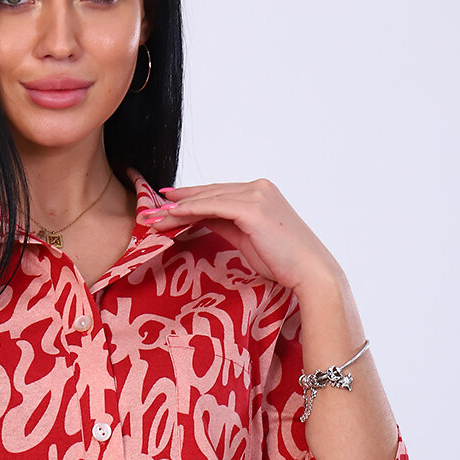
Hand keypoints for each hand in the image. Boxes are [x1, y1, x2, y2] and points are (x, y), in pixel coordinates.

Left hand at [144, 178, 347, 298]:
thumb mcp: (249, 239)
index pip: (216, 193)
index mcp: (259, 193)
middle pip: (208, 193)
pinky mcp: (251, 208)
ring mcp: (255, 195)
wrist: (310, 272)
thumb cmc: (283, 262)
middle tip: (150, 211)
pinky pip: (212, 207)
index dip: (189, 197)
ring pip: (206, 199)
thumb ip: (228, 225)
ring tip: (153, 217)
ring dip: (177, 208)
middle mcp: (257, 188)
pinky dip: (189, 210)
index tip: (166, 202)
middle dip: (177, 202)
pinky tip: (171, 215)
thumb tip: (203, 221)